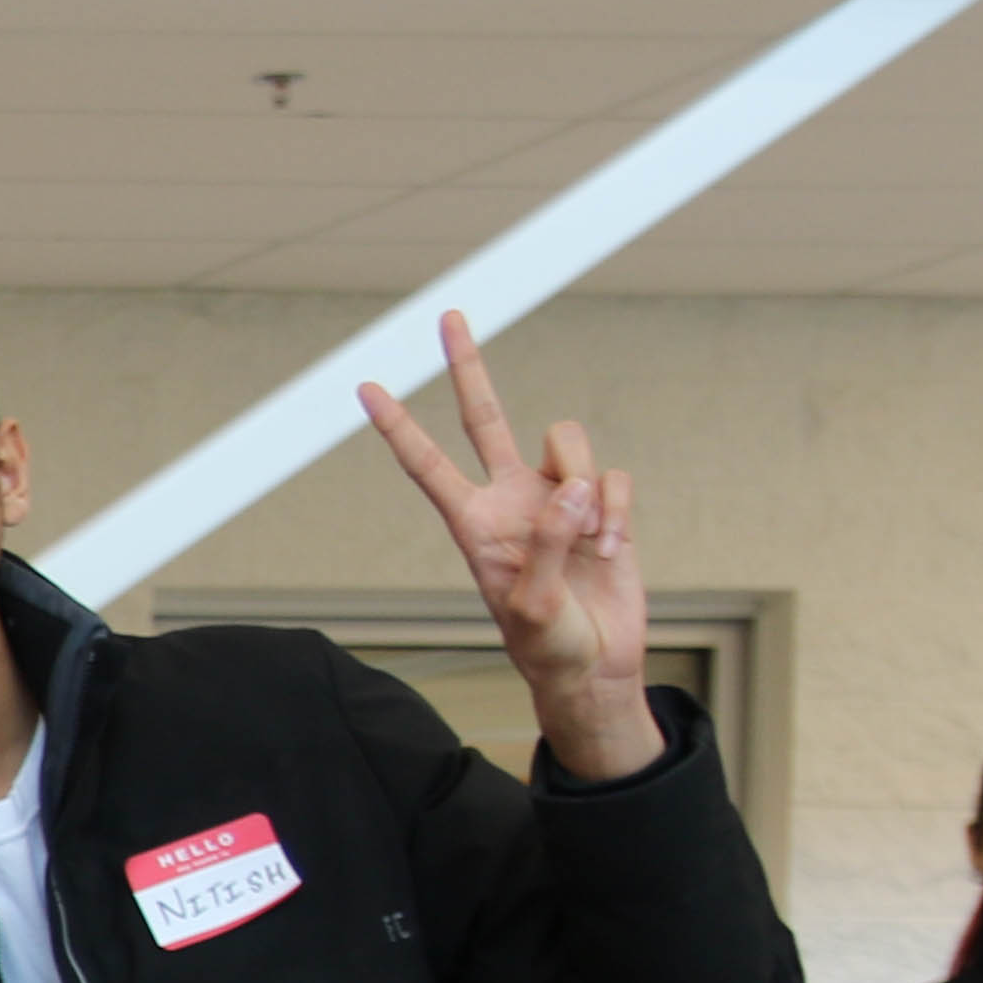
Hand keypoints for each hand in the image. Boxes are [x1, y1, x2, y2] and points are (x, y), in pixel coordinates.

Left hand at [357, 313, 658, 781]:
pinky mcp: (601, 505)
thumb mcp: (534, 608)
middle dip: (467, 366)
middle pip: (485, 416)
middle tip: (448, 315)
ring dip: (586, 490)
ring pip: (566, 441)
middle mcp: (509, 498)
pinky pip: (611, 478)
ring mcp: (556, 498)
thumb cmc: (549, 648)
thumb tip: (569, 489)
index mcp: (472, 523)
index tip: (366, 385)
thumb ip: (547, 545)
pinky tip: (612, 551)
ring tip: (591, 546)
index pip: (425, 464)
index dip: (397, 426)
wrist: (595, 667)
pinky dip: (616, 512)